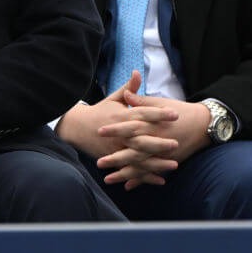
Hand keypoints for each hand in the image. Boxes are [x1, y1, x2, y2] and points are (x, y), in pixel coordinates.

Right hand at [55, 71, 178, 188]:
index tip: (175, 113)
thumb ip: (129, 88)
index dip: (159, 113)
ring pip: (138, 157)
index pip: (142, 113)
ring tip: (174, 165)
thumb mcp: (113, 99)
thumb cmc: (98, 111)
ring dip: (156, 163)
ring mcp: (115, 148)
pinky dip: (145, 176)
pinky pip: (131, 169)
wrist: (76, 127)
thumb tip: (137, 72)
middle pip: (140, 138)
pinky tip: (160, 180)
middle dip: (158, 142)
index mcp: (121, 115)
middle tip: (175, 143)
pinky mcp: (113, 159)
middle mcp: (119, 133)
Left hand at [96, 90, 211, 188]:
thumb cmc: (179, 111)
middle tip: (99, 163)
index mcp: (153, 124)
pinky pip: (153, 172)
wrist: (204, 125)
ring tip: (107, 179)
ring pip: (141, 166)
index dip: (115, 129)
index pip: (131, 127)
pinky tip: (127, 186)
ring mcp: (163, 154)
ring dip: (124, 173)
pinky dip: (141, 180)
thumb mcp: (160, 103)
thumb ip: (141, 101)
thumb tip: (125, 93)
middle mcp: (157, 141)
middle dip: (116, 158)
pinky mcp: (169, 162)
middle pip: (134, 151)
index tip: (99, 131)